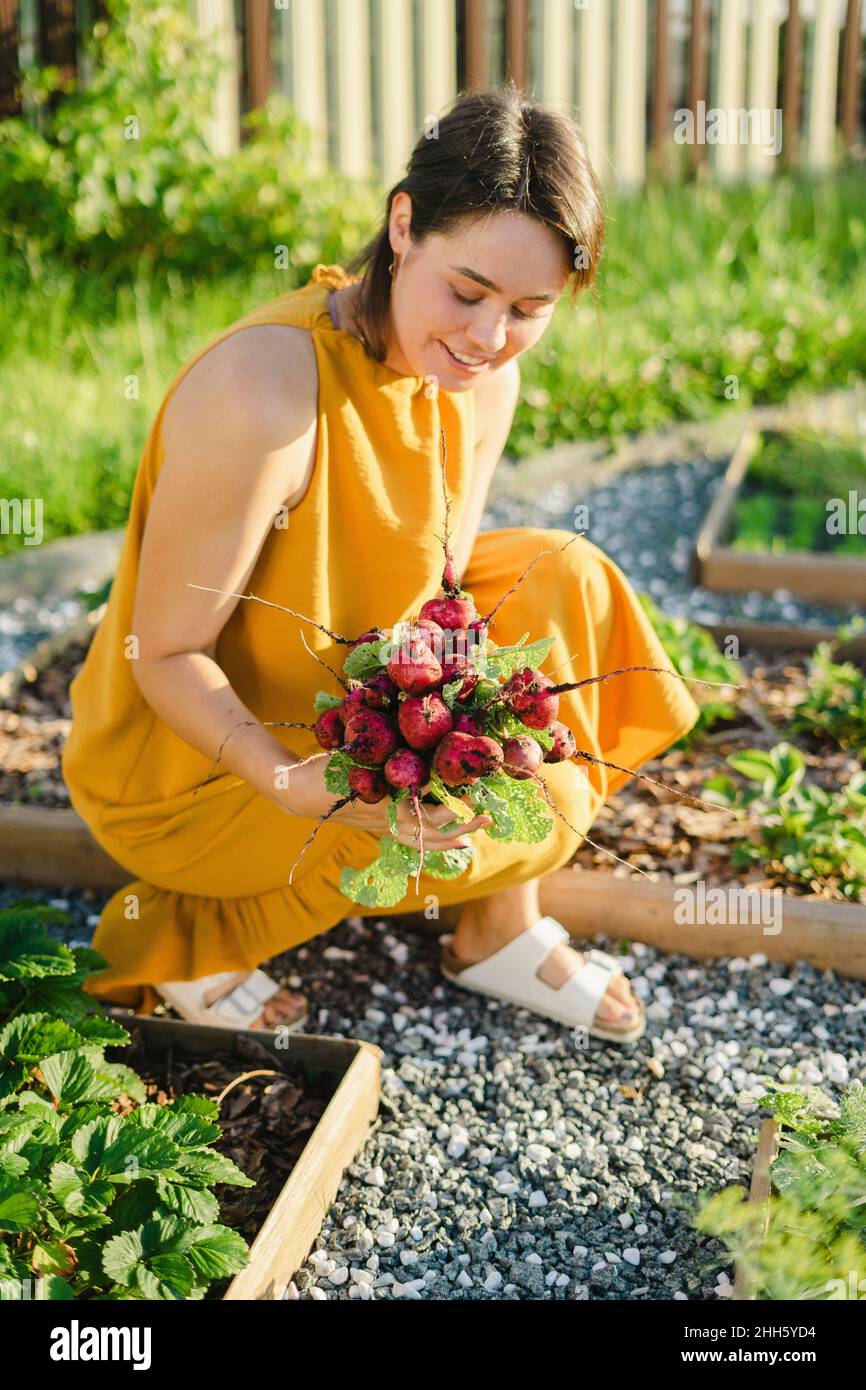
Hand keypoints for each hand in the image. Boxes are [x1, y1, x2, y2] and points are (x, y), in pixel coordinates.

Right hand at [281, 752, 492, 850]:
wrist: (297, 791)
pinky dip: (434, 841)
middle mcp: (386, 819)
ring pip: (423, 840)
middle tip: (488, 814)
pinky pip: (412, 839)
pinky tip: (452, 839)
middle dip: (461, 824)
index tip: (474, 793)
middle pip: (431, 830)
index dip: (451, 804)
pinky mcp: (379, 827)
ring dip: (452, 837)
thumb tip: (407, 729)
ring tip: (476, 833)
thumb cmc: (324, 768)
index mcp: (383, 802)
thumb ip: (377, 749)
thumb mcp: (352, 754)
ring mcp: (382, 827)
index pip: (425, 810)